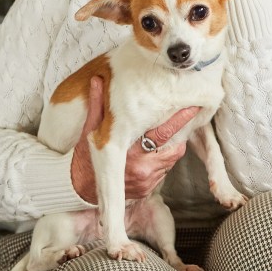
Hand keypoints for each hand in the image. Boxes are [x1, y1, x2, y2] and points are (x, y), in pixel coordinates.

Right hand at [70, 76, 200, 203]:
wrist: (78, 189)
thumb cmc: (85, 157)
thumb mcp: (90, 130)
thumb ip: (98, 106)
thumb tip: (98, 80)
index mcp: (131, 151)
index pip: (163, 133)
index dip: (180, 120)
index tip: (193, 108)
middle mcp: (143, 168)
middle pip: (175, 148)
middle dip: (181, 133)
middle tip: (187, 117)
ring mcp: (147, 181)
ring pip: (172, 160)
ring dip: (172, 147)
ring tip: (168, 135)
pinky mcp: (148, 189)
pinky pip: (164, 172)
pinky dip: (163, 161)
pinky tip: (155, 152)